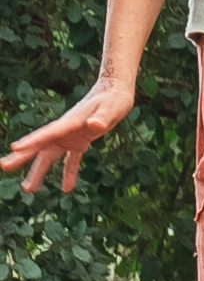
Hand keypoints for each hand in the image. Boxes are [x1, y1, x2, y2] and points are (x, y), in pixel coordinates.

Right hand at [5, 78, 131, 194]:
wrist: (116, 91)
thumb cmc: (113, 99)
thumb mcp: (110, 109)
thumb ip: (101, 118)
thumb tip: (95, 124)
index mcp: (69, 123)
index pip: (47, 133)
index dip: (32, 140)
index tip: (15, 147)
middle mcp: (64, 131)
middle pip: (40, 146)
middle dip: (22, 156)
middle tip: (4, 166)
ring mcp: (70, 137)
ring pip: (50, 156)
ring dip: (39, 171)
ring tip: (28, 189)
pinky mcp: (80, 141)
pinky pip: (71, 160)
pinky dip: (69, 173)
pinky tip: (66, 189)